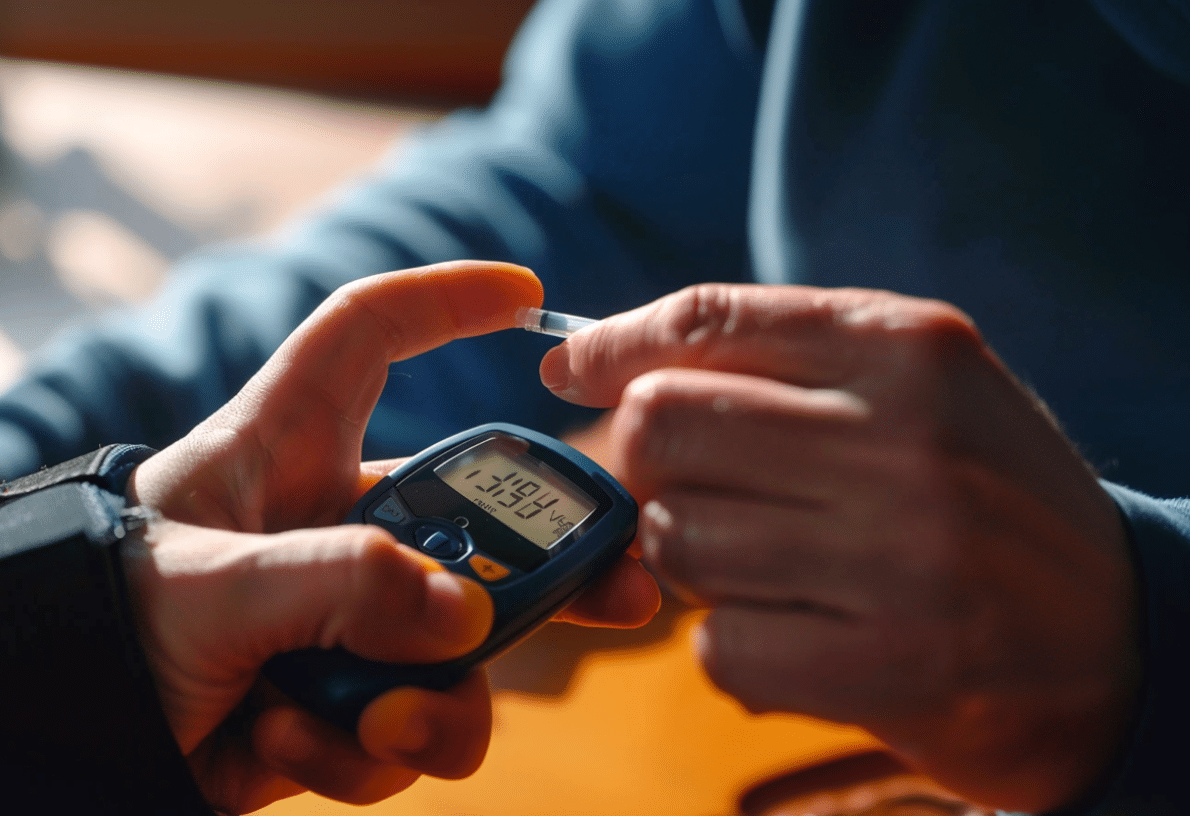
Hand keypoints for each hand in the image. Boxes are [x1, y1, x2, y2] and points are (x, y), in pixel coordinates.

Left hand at [126, 262, 659, 812]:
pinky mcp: (332, 707)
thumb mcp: (205, 590)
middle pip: (469, 525)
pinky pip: (399, 732)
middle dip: (545, 570)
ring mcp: (334, 624)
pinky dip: (358, 757)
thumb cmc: (84, 623)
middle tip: (624, 591)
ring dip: (431, 706)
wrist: (37, 744)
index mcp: (278, 452)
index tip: (528, 301)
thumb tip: (466, 618)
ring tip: (376, 728)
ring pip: (449, 653)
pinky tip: (282, 752)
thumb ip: (337, 589)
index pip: (364, 337)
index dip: (444, 301)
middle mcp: (323, 530)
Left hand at [538, 284, 1138, 812]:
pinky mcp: (892, 667)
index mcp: (907, 348)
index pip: (705, 322)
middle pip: (660, 427)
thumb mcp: (914, 387)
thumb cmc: (980, 494)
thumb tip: (583, 362)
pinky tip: (797, 633)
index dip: (612, 346)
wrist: (1118, 635)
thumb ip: (771, 358)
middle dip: (649, 463)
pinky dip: (734, 647)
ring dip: (693, 560)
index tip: (569, 369)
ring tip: (766, 565)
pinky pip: (718, 647)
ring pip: (675, 540)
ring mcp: (901, 559)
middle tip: (694, 488)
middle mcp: (904, 442)